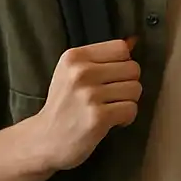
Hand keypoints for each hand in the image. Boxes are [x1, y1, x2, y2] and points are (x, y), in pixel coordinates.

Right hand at [34, 38, 140, 170]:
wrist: (45, 139)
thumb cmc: (64, 105)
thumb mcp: (72, 73)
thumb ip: (102, 57)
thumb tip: (133, 40)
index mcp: (74, 57)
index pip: (121, 48)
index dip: (122, 64)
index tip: (111, 78)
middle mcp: (80, 72)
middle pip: (132, 68)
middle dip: (128, 84)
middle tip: (111, 97)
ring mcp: (89, 95)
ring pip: (135, 89)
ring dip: (128, 102)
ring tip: (110, 109)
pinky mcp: (98, 117)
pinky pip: (131, 109)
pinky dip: (126, 118)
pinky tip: (111, 121)